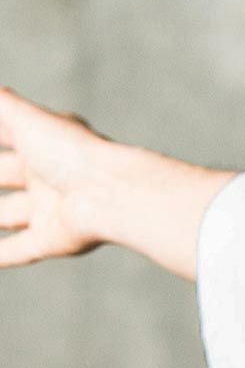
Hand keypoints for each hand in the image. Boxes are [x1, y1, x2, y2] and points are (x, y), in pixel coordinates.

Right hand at [0, 84, 116, 267]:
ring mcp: (51, 211)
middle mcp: (48, 177)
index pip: (4, 137)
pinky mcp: (53, 241)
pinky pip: (18, 250)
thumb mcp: (24, 117)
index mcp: (44, 145)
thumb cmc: (70, 150)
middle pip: (3, 176)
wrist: (111, 194)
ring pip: (6, 216)